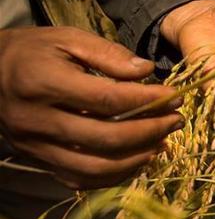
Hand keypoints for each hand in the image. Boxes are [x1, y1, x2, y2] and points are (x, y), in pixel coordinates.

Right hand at [0, 27, 182, 188]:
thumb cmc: (33, 52)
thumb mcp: (68, 39)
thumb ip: (109, 54)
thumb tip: (147, 71)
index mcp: (43, 83)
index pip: (108, 100)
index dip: (148, 101)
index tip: (175, 97)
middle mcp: (36, 120)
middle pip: (106, 138)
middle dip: (150, 132)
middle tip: (176, 121)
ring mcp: (35, 146)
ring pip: (94, 168)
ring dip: (136, 159)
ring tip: (162, 143)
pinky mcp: (37, 161)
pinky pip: (80, 180)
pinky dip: (114, 175)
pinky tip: (138, 159)